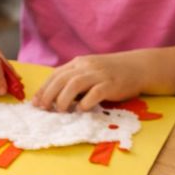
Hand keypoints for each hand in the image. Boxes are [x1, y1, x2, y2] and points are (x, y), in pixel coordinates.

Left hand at [32, 51, 146, 110]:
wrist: (138, 67)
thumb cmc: (111, 74)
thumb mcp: (89, 72)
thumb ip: (73, 81)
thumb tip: (53, 99)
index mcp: (79, 63)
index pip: (56, 75)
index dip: (44, 89)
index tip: (35, 103)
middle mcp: (87, 66)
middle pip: (61, 79)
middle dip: (49, 95)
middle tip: (44, 109)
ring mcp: (99, 74)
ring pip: (74, 84)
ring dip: (64, 99)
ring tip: (61, 111)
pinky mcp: (111, 84)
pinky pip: (95, 92)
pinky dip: (85, 102)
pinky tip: (81, 110)